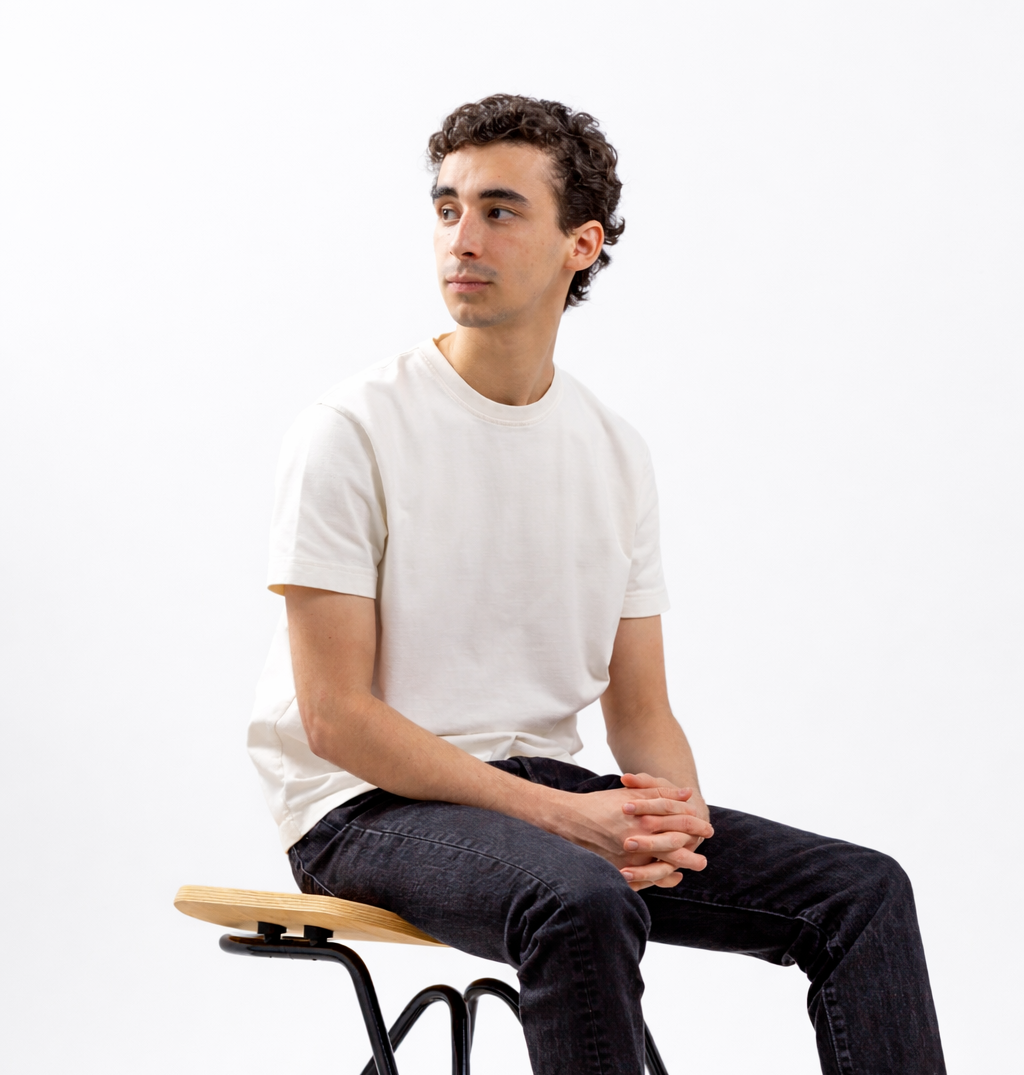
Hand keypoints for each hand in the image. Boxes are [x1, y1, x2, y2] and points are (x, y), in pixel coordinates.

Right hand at [554, 782, 712, 892]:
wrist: (569, 820)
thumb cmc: (600, 803)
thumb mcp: (630, 793)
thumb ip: (659, 793)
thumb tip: (687, 794)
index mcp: (643, 817)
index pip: (678, 821)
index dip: (695, 823)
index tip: (707, 827)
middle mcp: (638, 839)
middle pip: (675, 847)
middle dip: (693, 850)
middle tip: (705, 856)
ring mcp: (629, 857)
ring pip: (663, 866)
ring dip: (681, 867)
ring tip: (695, 866)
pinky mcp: (619, 869)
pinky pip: (645, 880)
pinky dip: (660, 879)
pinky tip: (671, 877)